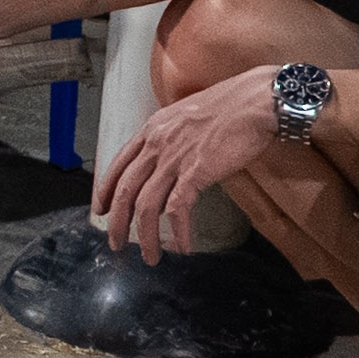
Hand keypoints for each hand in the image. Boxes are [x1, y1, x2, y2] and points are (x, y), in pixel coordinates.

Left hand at [90, 68, 281, 259]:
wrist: (257, 101)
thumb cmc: (231, 107)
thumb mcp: (187, 117)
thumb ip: (171, 139)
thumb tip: (168, 169)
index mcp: (152, 129)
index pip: (118, 164)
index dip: (106, 190)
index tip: (101, 209)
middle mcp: (157, 143)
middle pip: (126, 190)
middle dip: (117, 222)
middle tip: (115, 243)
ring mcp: (175, 157)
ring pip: (147, 205)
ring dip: (145, 236)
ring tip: (149, 256)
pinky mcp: (197, 171)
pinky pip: (178, 209)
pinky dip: (178, 232)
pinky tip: (182, 247)